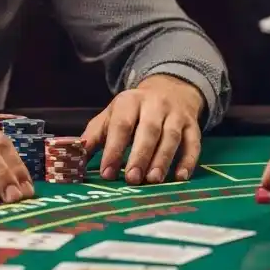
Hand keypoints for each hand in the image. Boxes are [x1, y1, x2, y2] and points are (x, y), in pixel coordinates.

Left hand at [82, 75, 203, 183]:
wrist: (170, 89)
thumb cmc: (134, 110)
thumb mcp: (112, 115)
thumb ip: (95, 134)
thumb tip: (76, 156)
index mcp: (130, 101)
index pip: (121, 125)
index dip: (114, 149)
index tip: (107, 173)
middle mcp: (155, 105)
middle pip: (148, 130)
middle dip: (140, 156)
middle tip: (131, 179)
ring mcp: (176, 115)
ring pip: (171, 137)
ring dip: (162, 159)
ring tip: (153, 180)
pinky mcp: (193, 126)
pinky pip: (193, 143)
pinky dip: (188, 161)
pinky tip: (180, 178)